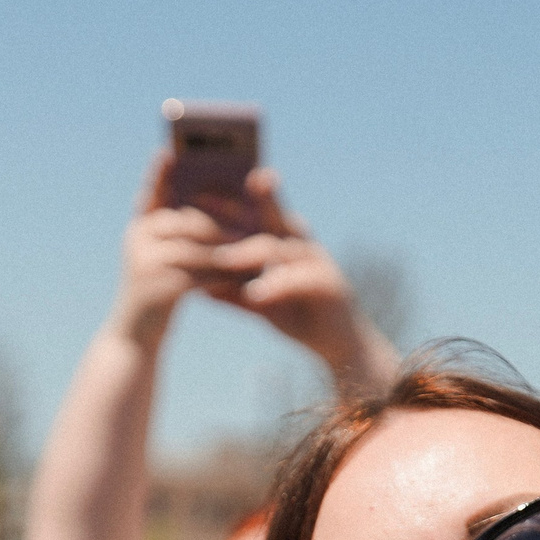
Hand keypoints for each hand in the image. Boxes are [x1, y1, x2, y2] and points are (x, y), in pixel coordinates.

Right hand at [112, 150, 241, 337]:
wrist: (134, 338)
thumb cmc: (158, 297)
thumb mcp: (166, 262)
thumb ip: (184, 239)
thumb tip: (228, 221)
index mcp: (140, 228)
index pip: (155, 194)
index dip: (162, 174)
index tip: (171, 151)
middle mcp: (138, 239)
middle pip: (190, 222)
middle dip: (226, 224)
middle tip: (258, 221)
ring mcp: (145, 261)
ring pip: (199, 248)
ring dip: (231, 251)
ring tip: (259, 251)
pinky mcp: (158, 286)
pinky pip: (201, 274)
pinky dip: (226, 276)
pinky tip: (246, 278)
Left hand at [200, 169, 391, 385]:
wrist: (341, 346)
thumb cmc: (302, 318)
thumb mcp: (264, 305)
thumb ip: (237, 294)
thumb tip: (203, 289)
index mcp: (285, 245)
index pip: (256, 217)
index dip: (230, 203)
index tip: (198, 193)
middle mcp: (301, 246)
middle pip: (268, 218)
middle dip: (237, 209)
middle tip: (208, 202)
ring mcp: (317, 262)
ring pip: (280, 249)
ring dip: (250, 253)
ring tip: (224, 259)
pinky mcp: (330, 285)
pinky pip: (299, 280)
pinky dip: (276, 285)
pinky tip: (256, 293)